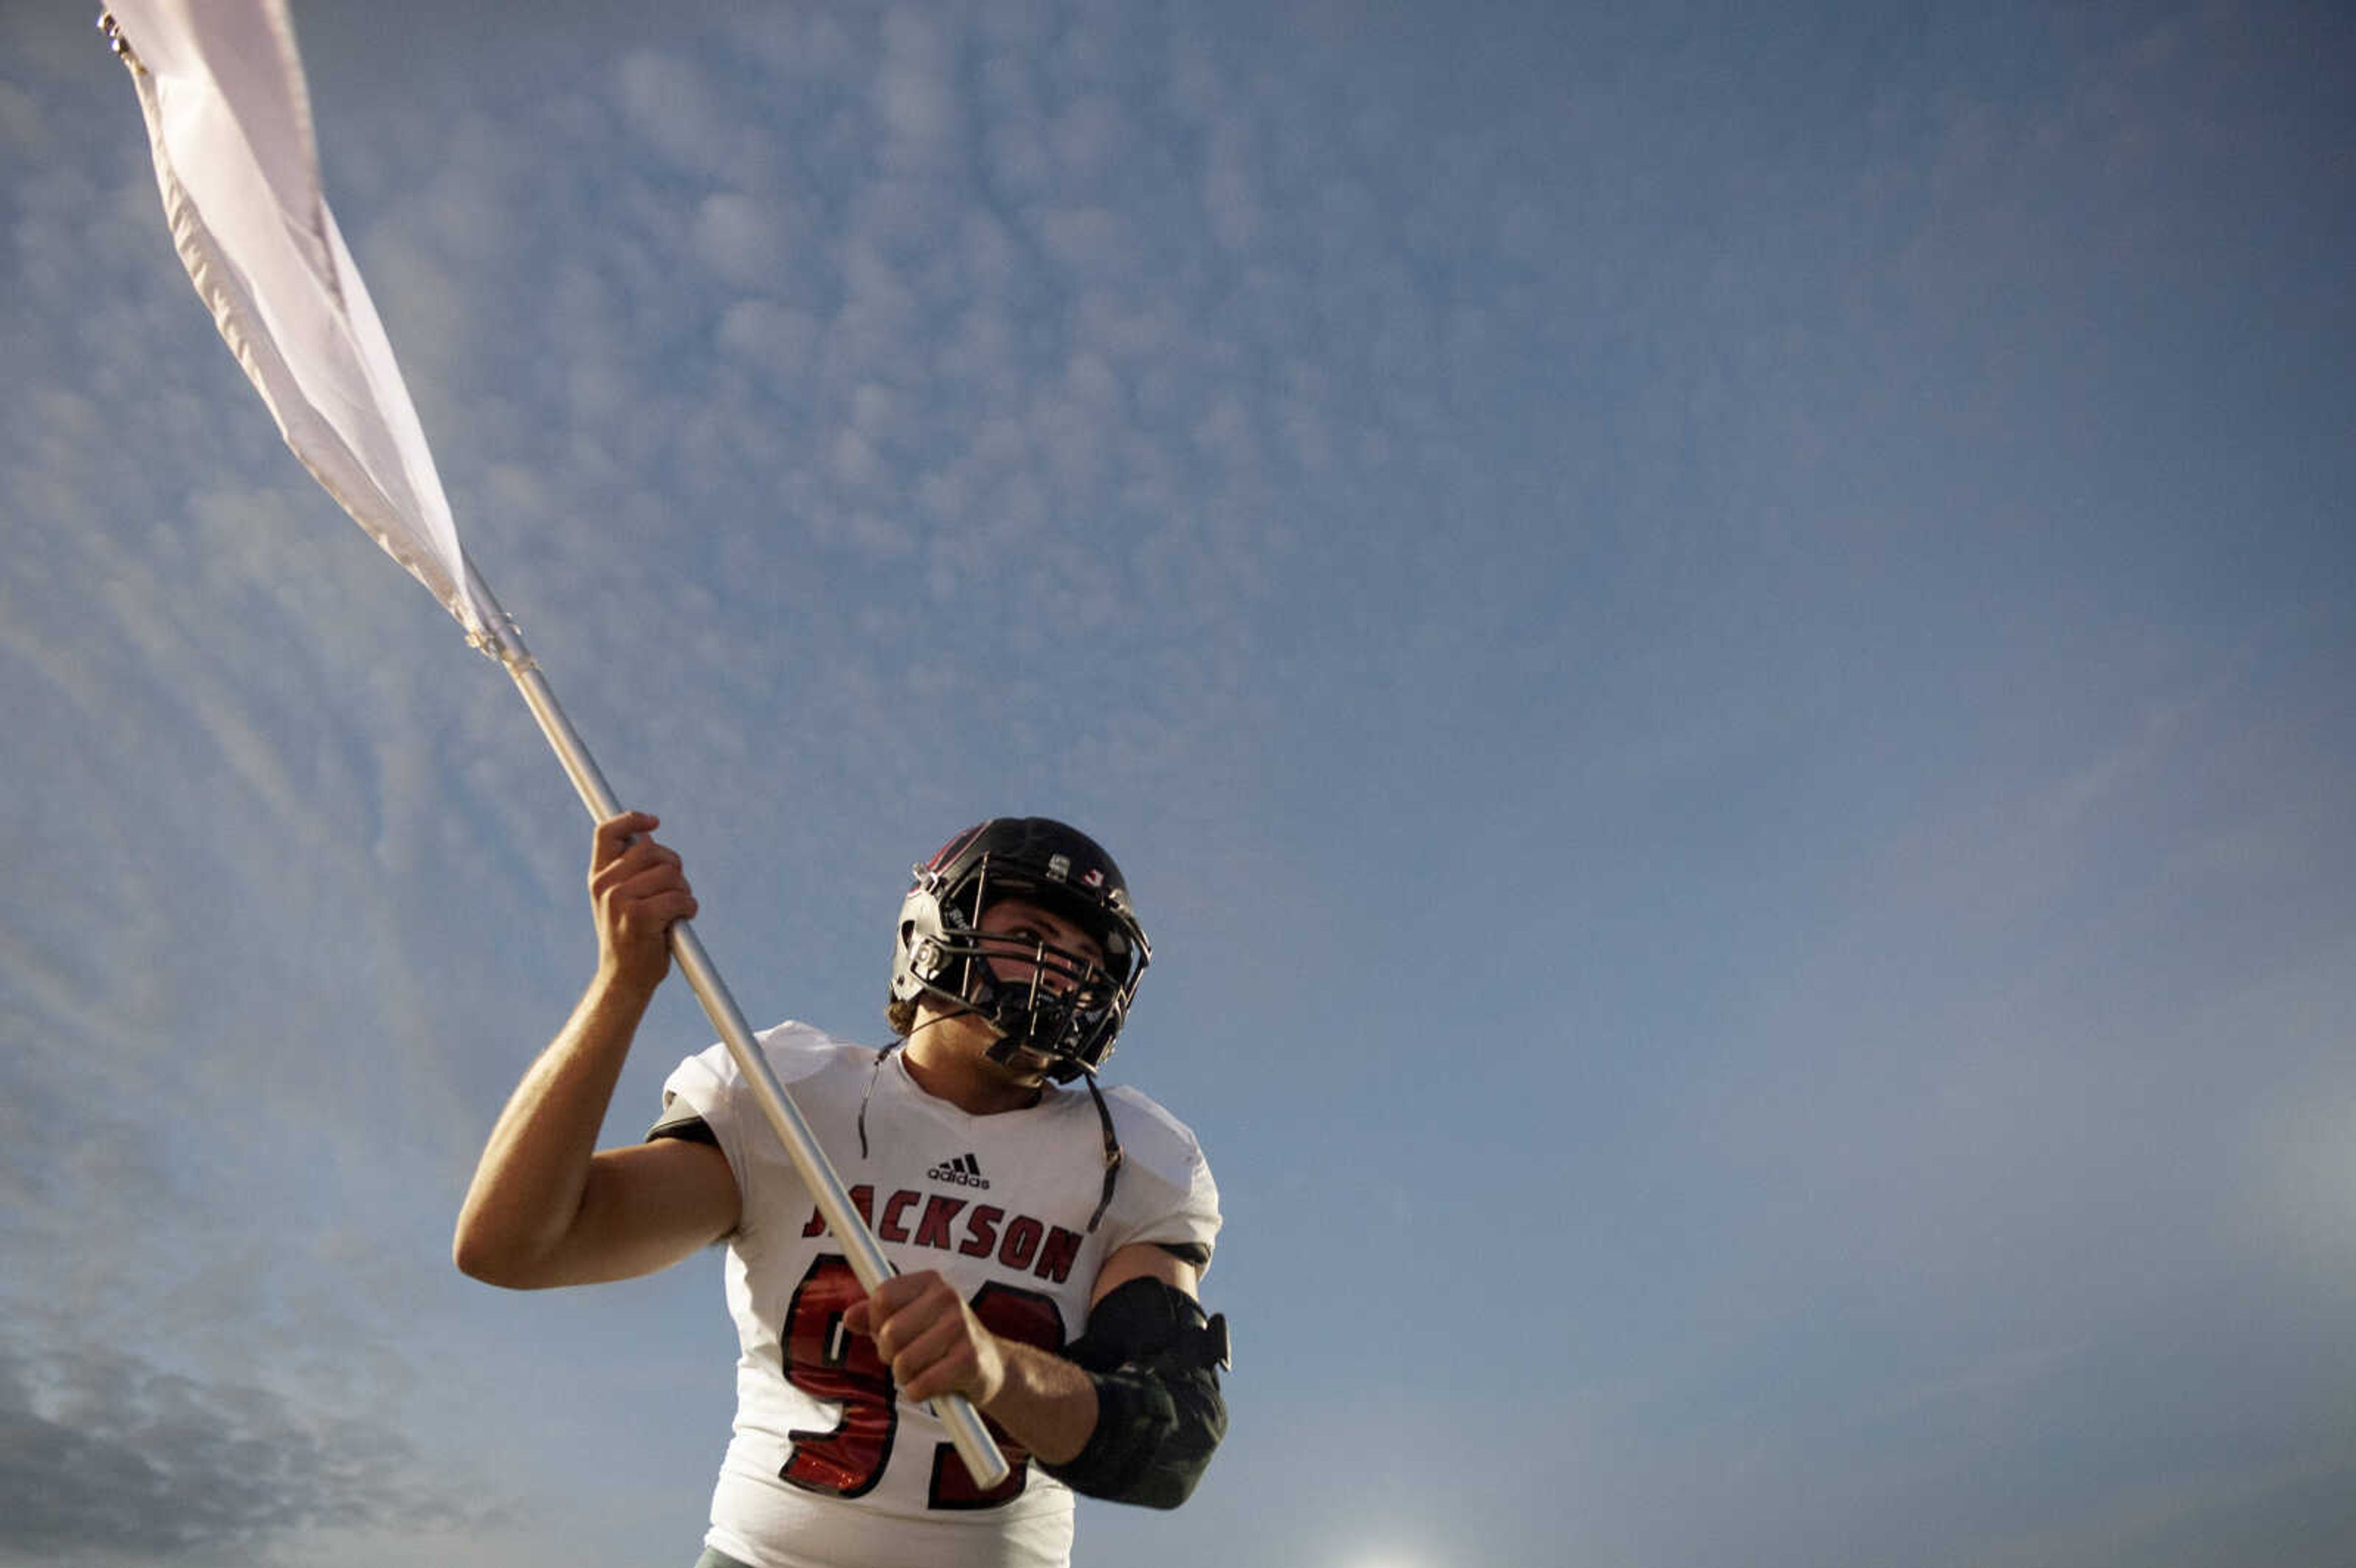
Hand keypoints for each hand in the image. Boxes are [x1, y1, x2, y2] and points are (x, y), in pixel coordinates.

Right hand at [589, 810, 696, 992]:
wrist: (625, 980)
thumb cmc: (632, 938)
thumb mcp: (623, 899)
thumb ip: (631, 869)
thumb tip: (649, 833)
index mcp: (598, 878)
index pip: (607, 833)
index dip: (631, 819)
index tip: (655, 822)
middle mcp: (604, 885)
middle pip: (652, 849)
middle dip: (673, 867)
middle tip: (673, 891)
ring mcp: (619, 900)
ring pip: (671, 874)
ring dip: (683, 892)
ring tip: (673, 912)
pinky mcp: (639, 916)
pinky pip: (680, 898)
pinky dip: (689, 908)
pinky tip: (680, 921)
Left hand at [845, 1269, 1006, 1406]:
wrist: (993, 1368)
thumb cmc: (942, 1343)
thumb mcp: (910, 1321)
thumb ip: (876, 1318)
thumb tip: (848, 1317)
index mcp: (931, 1282)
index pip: (882, 1297)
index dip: (876, 1323)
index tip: (889, 1333)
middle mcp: (948, 1298)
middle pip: (889, 1333)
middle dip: (889, 1355)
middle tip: (908, 1357)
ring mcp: (961, 1328)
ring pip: (903, 1362)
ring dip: (904, 1377)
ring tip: (922, 1371)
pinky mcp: (968, 1360)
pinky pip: (920, 1385)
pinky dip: (918, 1392)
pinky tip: (932, 1387)